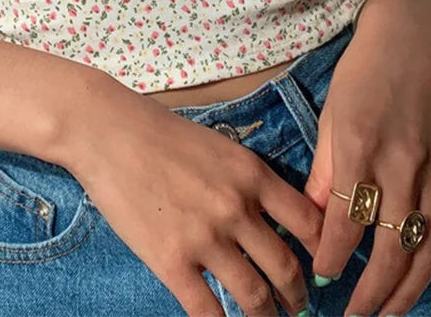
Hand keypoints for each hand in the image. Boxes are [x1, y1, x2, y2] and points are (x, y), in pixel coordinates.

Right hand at [62, 76, 324, 316]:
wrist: (108, 132)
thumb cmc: (160, 132)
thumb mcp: (219, 145)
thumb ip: (247, 180)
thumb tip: (270, 215)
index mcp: (252, 175)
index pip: (308, 223)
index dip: (323, 250)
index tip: (323, 265)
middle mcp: (236, 209)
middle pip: (286, 267)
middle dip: (297, 294)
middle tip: (299, 304)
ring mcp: (205, 238)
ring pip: (253, 296)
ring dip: (266, 315)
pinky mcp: (172, 261)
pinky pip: (207, 310)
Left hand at [303, 0, 430, 315]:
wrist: (418, 32)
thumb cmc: (366, 69)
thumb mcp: (334, 112)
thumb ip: (325, 169)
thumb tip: (314, 219)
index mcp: (360, 145)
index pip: (345, 222)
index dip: (333, 259)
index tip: (321, 280)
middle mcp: (401, 161)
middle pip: (391, 246)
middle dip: (373, 292)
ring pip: (426, 245)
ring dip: (407, 288)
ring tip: (387, 313)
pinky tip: (417, 275)